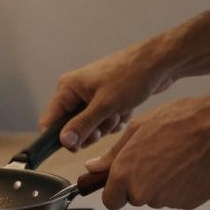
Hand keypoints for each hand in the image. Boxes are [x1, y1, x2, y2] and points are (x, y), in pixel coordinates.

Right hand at [39, 41, 177, 149]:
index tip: (77, 146)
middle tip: (106, 122)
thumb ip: (83, 125)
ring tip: (120, 110)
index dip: (61, 137)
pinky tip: (126, 109)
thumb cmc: (132, 75)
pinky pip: (105, 121)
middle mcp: (76, 91)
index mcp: (68, 88)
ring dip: (107, 125)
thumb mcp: (105, 105)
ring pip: (91, 126)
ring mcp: (91, 95)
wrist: (159, 63)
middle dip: (92, 130)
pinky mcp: (106, 99)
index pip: (50, 121)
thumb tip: (64, 142)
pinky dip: (116, 119)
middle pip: (72, 127)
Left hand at [83, 94, 209, 209]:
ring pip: (157, 197)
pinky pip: (177, 199)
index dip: (117, 190)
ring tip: (176, 158)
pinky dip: (181, 187)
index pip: (111, 201)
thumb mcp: (137, 129)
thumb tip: (93, 167)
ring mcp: (167, 200)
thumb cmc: (180, 122)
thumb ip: (112, 154)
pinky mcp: (188, 204)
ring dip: (162, 184)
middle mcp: (143, 192)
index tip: (124, 180)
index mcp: (125, 174)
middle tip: (157, 157)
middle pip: (135, 198)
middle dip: (141, 183)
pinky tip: (188, 166)